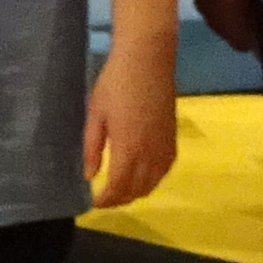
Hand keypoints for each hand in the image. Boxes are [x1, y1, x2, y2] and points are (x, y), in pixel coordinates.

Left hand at [85, 49, 180, 209]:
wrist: (148, 59)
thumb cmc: (115, 82)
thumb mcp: (95, 113)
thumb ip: (92, 147)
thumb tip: (89, 176)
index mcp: (128, 148)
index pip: (119, 187)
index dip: (106, 200)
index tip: (93, 203)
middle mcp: (150, 153)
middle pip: (137, 190)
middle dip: (119, 200)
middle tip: (104, 198)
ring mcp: (165, 147)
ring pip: (153, 183)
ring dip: (136, 192)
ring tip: (120, 190)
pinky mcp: (173, 138)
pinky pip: (165, 171)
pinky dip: (152, 180)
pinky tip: (141, 175)